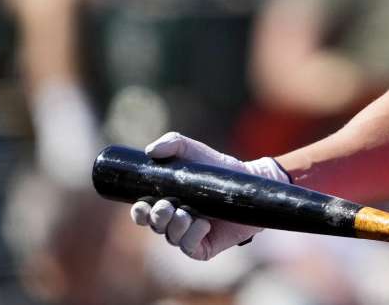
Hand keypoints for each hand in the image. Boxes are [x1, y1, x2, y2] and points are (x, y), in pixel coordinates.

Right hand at [130, 132, 288, 259]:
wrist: (250, 182)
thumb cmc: (218, 168)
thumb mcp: (194, 150)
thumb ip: (173, 143)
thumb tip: (151, 151)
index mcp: (166, 202)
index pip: (143, 213)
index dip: (138, 212)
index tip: (142, 204)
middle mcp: (174, 221)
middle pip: (155, 225)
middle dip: (156, 217)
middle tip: (166, 206)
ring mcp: (189, 234)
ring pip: (171, 237)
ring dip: (174, 226)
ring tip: (185, 213)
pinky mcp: (205, 245)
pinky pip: (190, 247)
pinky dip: (192, 236)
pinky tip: (203, 224)